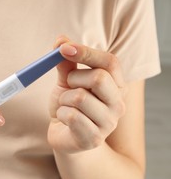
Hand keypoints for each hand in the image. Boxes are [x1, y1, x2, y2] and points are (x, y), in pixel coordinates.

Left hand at [48, 37, 126, 152]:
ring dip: (64, 99)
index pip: (110, 62)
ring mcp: (108, 123)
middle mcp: (118, 104)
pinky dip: (60, 114)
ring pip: (79, 98)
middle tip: (67, 87)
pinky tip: (63, 120)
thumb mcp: (67, 82)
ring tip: (65, 106)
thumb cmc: (68, 106)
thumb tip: (60, 40)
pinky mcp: (93, 138)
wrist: (63, 135)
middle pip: (99, 78)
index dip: (86, 52)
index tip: (64, 48)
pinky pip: (71, 116)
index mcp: (117, 86)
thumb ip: (66, 63)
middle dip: (74, 79)